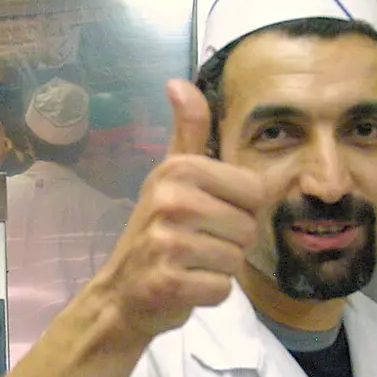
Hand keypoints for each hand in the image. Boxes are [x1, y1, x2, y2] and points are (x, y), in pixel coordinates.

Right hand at [90, 80, 297, 339]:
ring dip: (218, 269)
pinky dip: (208, 293)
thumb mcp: (170, 176)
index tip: (207, 215)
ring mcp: (168, 243)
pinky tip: (184, 286)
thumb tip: (178, 83)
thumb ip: (188, 132)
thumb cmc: (156, 233)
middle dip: (229, 243)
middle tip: (195, 245)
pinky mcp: (169, 283)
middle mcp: (171, 200)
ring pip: (236, 260)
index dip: (238, 209)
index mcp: (179, 170)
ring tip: (189, 264)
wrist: (121, 293)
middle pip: (248, 227)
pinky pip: (221, 289)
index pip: (255, 191)